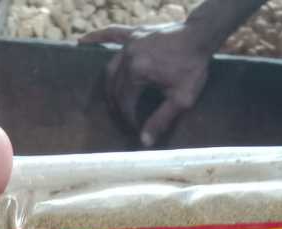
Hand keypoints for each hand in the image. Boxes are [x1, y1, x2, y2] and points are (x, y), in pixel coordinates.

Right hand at [80, 21, 213, 146]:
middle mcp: (128, 55)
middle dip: (118, 107)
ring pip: (110, 68)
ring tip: (114, 102)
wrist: (200, 36)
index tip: (135, 129)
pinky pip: (110, 34)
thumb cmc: (193, 67)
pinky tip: (81, 42)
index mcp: (137, 71)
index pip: (125, 102)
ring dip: (109, 87)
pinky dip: (95, 38)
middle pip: (114, 87)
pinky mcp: (133, 33)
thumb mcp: (181, 99)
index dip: (128, 119)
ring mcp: (129, 42)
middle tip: (126, 120)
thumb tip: (144, 142)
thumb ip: (161, 120)